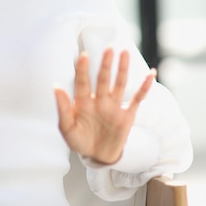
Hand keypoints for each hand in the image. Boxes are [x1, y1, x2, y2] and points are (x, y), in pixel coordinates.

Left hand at [54, 48, 155, 164]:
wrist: (98, 156)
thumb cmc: (79, 140)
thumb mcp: (67, 128)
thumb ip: (62, 108)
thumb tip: (56, 86)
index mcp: (83, 102)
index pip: (82, 82)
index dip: (83, 69)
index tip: (84, 55)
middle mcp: (99, 100)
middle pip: (102, 79)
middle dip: (105, 65)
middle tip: (109, 49)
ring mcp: (114, 107)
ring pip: (119, 84)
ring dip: (122, 69)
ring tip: (124, 52)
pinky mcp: (127, 116)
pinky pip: (137, 99)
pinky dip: (144, 88)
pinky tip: (150, 75)